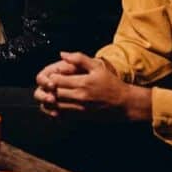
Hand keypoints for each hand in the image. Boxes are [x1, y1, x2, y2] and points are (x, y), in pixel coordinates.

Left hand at [34, 52, 148, 120]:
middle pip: (54, 93)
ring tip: (50, 92)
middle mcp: (79, 97)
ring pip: (56, 105)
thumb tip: (62, 54)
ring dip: (50, 99)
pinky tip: (56, 103)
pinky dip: (56, 109)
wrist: (124, 104)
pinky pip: (63, 115)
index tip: (52, 73)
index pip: (57, 81)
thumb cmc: (111, 83)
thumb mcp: (97, 67)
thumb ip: (79, 58)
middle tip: (47, 83)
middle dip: (48, 88)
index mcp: (82, 83)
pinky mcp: (81, 116)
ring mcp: (80, 108)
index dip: (51, 76)